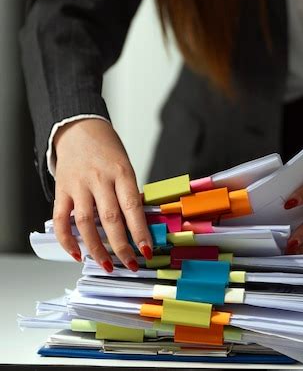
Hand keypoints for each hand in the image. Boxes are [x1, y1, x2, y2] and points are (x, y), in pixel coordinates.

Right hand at [53, 118, 152, 271]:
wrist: (80, 129)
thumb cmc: (107, 150)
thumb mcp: (125, 166)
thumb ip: (128, 193)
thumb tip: (138, 226)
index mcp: (121, 172)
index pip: (132, 207)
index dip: (140, 232)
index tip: (147, 251)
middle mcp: (100, 179)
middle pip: (111, 219)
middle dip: (122, 247)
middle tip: (130, 265)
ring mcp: (79, 185)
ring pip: (87, 223)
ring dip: (97, 249)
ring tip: (107, 265)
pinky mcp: (61, 190)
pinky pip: (62, 220)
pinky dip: (67, 240)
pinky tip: (77, 253)